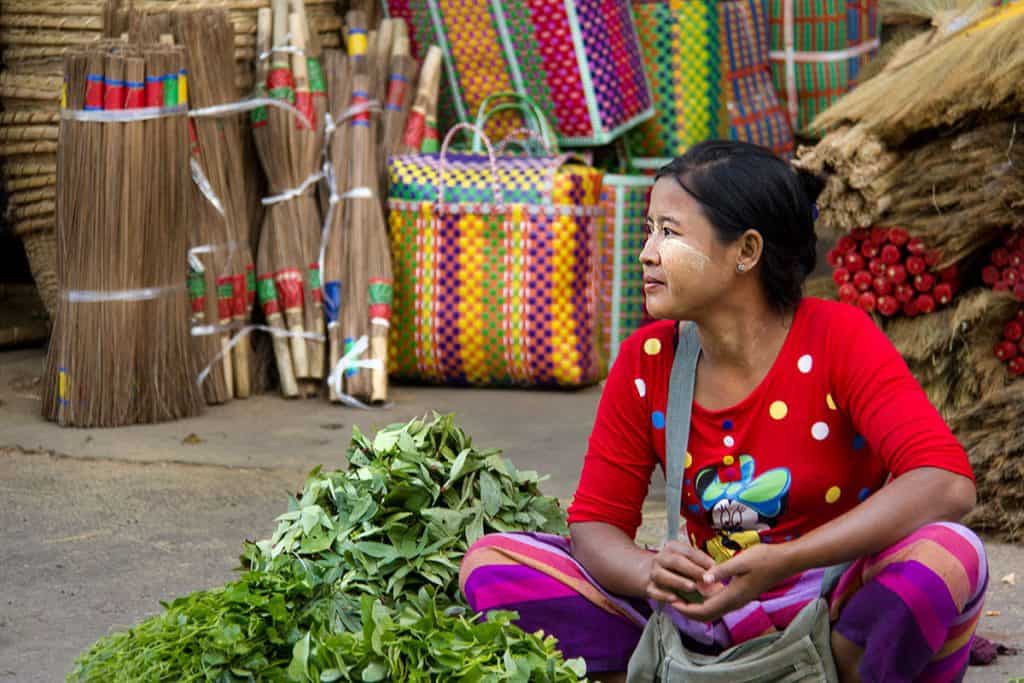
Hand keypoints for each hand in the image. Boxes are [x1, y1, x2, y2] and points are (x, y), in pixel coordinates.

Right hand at [645, 540, 724, 610]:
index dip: (701, 559)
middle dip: (692, 569)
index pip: (687, 551)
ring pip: (662, 575)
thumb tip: (716, 572)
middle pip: (675, 561)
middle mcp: (660, 558)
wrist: (653, 573)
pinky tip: (675, 599)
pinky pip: (654, 591)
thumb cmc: (677, 567)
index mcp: (671, 548)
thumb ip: (700, 564)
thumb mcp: (687, 559)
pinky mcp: (649, 587)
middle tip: (706, 578)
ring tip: (692, 588)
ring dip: (678, 581)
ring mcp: (653, 572)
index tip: (714, 567)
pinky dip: (664, 595)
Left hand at [671, 543, 794, 622]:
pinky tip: (699, 590)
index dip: (686, 610)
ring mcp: (739, 600)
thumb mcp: (741, 561)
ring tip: (682, 596)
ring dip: (696, 608)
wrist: (784, 562)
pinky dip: (706, 602)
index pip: (705, 611)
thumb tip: (703, 580)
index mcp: (732, 596)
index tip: (671, 602)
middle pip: (707, 615)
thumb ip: (721, 571)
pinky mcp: (741, 596)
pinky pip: (719, 604)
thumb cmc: (764, 559)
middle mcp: (735, 603)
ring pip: (713, 611)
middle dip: (688, 611)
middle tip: (672, 600)